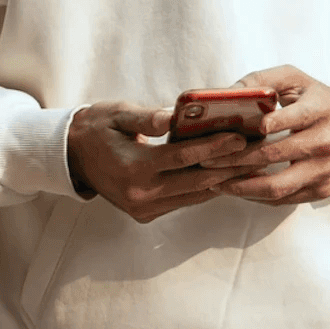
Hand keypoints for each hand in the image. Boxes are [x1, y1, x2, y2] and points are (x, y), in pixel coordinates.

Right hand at [66, 102, 252, 223]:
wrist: (71, 156)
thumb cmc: (97, 127)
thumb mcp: (118, 114)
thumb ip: (147, 117)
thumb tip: (173, 116)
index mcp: (133, 167)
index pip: (182, 158)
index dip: (213, 147)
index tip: (240, 137)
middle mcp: (140, 194)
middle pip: (195, 182)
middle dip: (228, 166)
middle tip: (258, 152)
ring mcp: (143, 208)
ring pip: (194, 195)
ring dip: (222, 179)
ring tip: (251, 162)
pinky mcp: (146, 214)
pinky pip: (184, 200)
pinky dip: (205, 187)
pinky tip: (226, 173)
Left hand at [205, 66, 329, 206]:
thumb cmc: (319, 100)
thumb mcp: (296, 79)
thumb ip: (262, 81)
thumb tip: (227, 93)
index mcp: (320, 110)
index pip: (287, 119)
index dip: (258, 127)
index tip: (228, 132)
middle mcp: (325, 142)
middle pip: (274, 155)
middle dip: (235, 160)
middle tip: (207, 161)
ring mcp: (324, 170)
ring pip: (277, 186)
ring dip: (241, 186)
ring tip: (216, 182)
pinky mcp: (322, 189)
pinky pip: (283, 199)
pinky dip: (256, 195)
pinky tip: (237, 187)